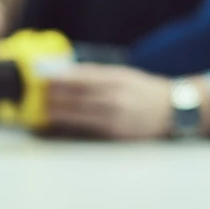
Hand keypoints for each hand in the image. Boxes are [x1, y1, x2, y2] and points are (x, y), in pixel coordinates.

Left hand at [45, 64, 182, 139]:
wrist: (173, 110)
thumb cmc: (143, 90)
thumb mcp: (123, 75)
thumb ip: (97, 74)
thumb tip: (67, 72)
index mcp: (117, 79)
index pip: (82, 78)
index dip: (60, 78)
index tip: (43, 77)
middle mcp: (116, 98)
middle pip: (77, 97)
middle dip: (55, 96)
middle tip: (36, 95)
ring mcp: (116, 119)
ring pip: (79, 116)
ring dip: (58, 113)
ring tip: (43, 110)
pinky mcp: (116, 135)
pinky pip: (88, 130)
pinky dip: (71, 127)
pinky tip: (59, 125)